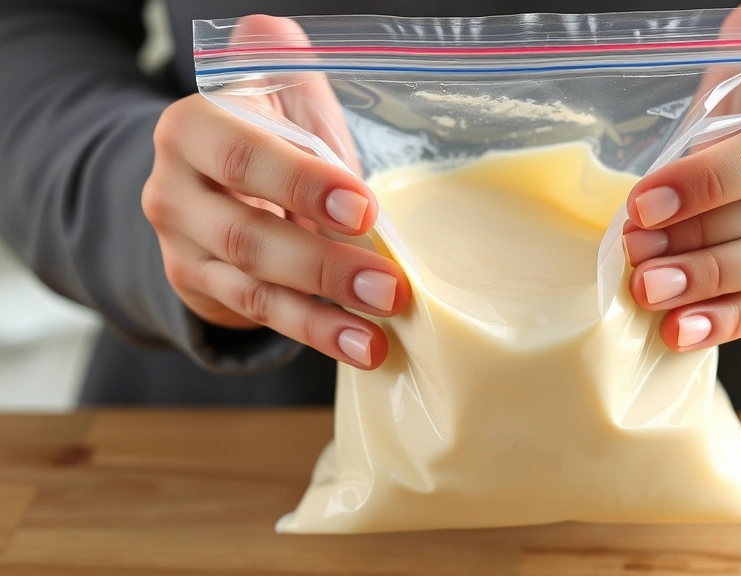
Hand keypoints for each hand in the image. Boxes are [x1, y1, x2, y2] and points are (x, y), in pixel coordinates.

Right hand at [143, 16, 409, 369]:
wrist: (213, 185)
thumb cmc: (269, 136)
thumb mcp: (275, 94)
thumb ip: (278, 65)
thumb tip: (272, 31)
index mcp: (193, 128)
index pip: (242, 155)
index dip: (300, 182)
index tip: (362, 207)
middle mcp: (174, 189)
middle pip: (247, 234)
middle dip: (323, 265)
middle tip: (390, 286)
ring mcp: (182, 246)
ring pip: (252, 286)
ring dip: (322, 315)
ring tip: (379, 334)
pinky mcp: (201, 289)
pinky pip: (259, 315)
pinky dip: (313, 332)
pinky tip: (360, 346)